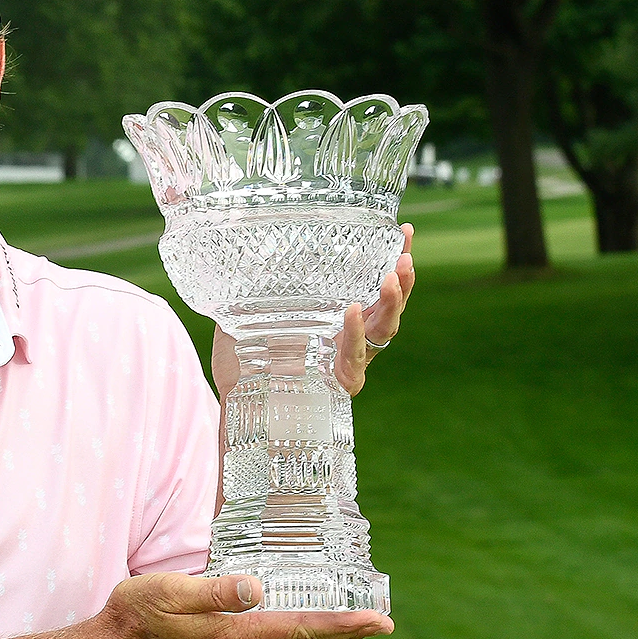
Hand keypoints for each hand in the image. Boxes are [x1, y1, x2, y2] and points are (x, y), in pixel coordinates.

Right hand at [97, 571, 391, 638]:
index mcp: (237, 637)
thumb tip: (256, 587)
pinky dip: (301, 630)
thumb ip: (213, 592)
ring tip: (356, 621)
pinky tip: (304, 620)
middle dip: (347, 630)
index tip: (379, 621)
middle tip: (383, 624)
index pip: (302, 629)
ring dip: (328, 631)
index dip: (343, 624)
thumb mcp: (170, 594)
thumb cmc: (138, 618)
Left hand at [209, 224, 414, 397]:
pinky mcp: (343, 383)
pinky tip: (352, 310)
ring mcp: (350, 361)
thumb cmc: (245, 367)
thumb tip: (233, 260)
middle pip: (389, 306)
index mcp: (337, 321)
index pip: (372, 285)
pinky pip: (355, 355)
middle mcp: (350, 339)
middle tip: (404, 254)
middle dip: (402, 279)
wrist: (240, 408)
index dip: (391, 259)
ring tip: (392, 276)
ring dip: (391, 301)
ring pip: (384, 329)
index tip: (403, 230)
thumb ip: (247, 295)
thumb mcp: (245, 320)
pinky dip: (355, 332)